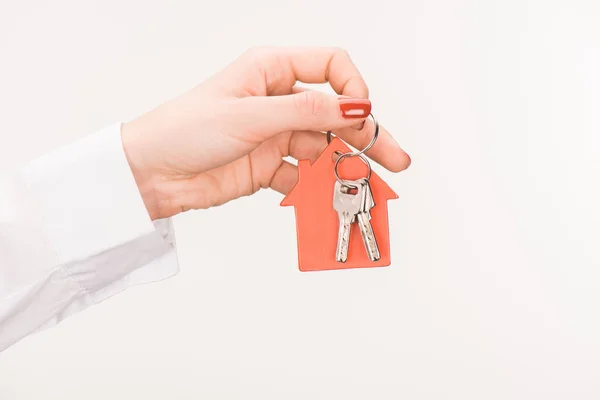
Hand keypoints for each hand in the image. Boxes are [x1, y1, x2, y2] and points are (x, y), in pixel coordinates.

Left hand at [121, 47, 410, 219]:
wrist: (150, 173)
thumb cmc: (184, 129)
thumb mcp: (251, 115)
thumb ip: (307, 112)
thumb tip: (356, 105)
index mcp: (271, 71)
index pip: (331, 66)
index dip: (353, 88)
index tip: (361, 114)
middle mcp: (277, 100)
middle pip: (335, 113)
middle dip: (365, 136)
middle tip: (393, 160)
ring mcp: (274, 135)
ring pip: (323, 149)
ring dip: (343, 169)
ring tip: (366, 188)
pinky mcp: (267, 167)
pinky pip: (302, 178)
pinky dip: (315, 190)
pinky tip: (328, 200)